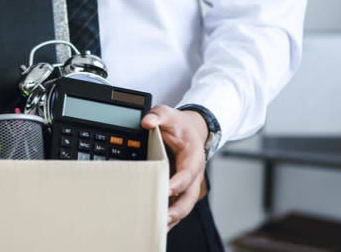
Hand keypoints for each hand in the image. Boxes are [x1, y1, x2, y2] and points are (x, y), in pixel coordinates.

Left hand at [141, 105, 208, 229]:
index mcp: (193, 156)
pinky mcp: (181, 189)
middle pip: (189, 196)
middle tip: (162, 217)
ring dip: (173, 217)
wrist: (190, 130)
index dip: (178, 182)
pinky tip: (158, 225)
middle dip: (177, 209)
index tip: (166, 189)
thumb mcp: (168, 113)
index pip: (188, 172)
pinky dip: (169, 216)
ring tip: (158, 227)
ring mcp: (188, 184)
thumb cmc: (179, 125)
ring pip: (184, 205)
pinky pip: (177, 205)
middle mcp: (194, 173)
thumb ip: (158, 115)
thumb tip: (147, 122)